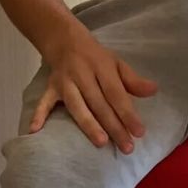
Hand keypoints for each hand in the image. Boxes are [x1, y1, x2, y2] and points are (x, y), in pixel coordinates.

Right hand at [28, 16, 157, 150]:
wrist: (64, 40)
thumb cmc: (96, 57)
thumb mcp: (117, 63)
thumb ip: (133, 80)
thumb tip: (153, 91)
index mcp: (101, 67)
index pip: (116, 94)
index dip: (128, 113)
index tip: (139, 132)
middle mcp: (82, 75)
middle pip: (99, 104)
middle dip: (114, 126)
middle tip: (126, 147)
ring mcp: (65, 82)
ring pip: (77, 106)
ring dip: (88, 125)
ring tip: (101, 143)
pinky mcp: (50, 87)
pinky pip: (44, 102)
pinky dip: (39, 115)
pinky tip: (34, 131)